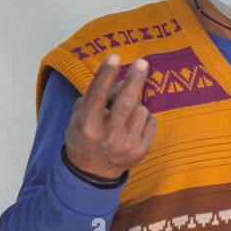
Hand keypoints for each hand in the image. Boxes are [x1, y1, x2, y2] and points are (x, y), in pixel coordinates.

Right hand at [63, 54, 157, 180]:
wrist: (93, 173)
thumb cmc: (85, 136)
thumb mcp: (80, 116)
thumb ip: (96, 97)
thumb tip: (121, 80)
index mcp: (87, 126)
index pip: (97, 96)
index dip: (106, 75)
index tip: (115, 57)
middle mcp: (108, 136)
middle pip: (125, 103)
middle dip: (135, 81)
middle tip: (143, 63)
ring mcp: (127, 145)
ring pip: (141, 110)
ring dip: (136, 104)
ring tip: (124, 114)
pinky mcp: (142, 151)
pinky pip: (151, 121)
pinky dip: (144, 117)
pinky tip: (133, 125)